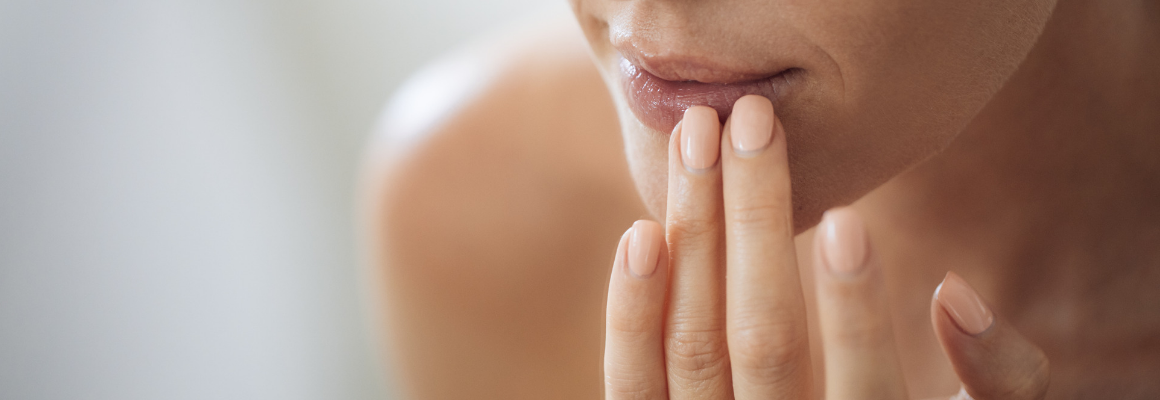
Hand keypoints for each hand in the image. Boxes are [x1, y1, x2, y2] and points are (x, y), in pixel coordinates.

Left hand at [603, 95, 1049, 398]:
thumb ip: (1000, 382)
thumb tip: (957, 295)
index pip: (863, 387)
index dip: (855, 307)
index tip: (844, 219)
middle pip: (763, 343)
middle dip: (755, 222)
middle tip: (751, 119)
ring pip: (692, 348)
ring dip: (693, 236)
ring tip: (697, 138)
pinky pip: (630, 385)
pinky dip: (632, 314)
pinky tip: (643, 234)